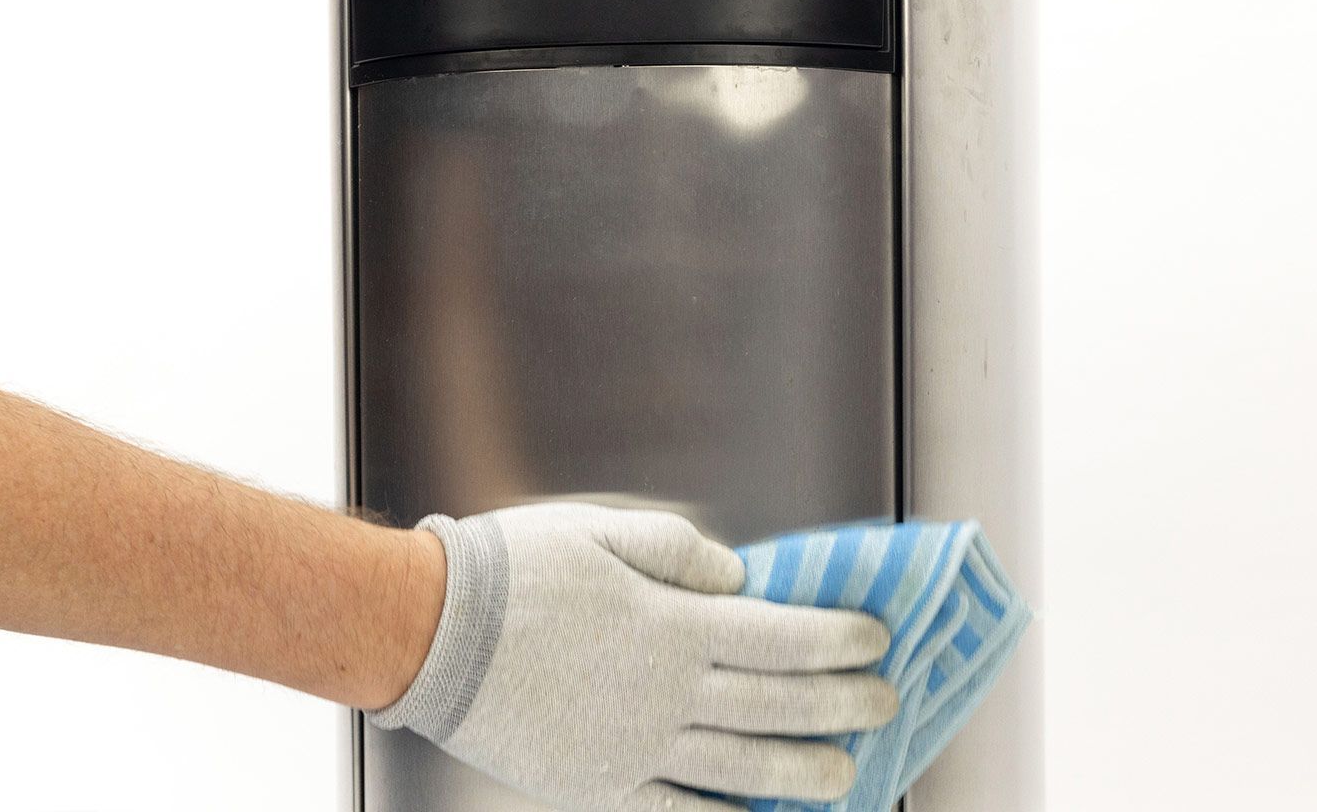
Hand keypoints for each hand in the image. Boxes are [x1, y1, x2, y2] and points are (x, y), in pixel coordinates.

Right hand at [371, 502, 898, 811]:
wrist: (430, 635)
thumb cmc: (513, 571)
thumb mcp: (601, 532)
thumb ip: (678, 552)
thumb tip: (739, 577)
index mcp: (671, 626)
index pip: (780, 637)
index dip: (835, 640)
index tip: (877, 639)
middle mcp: (665, 694)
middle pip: (775, 705)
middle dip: (840, 705)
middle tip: (887, 703)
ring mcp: (635, 748)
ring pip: (740, 766)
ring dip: (802, 772)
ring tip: (850, 775)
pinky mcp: (599, 784)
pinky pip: (676, 810)